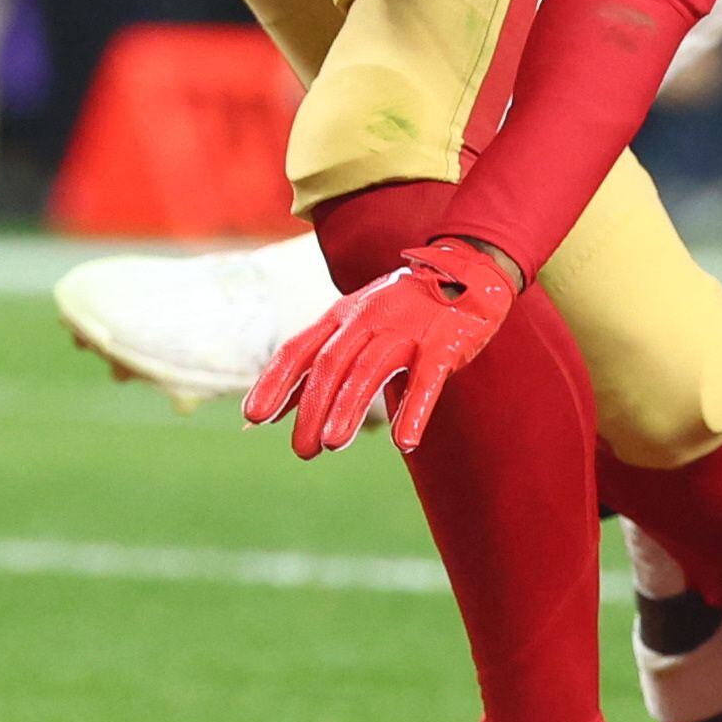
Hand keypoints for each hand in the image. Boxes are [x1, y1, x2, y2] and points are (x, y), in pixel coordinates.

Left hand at [243, 236, 520, 457]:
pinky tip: (404, 441)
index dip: (275, 382)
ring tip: (332, 443)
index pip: (300, 348)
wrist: (468, 270)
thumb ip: (316, 364)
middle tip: (303, 450)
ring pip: (370, 369)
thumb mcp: (354, 325)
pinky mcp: (444, 343)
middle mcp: (369, 318)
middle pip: (332, 363)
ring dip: (348, 407)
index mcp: (343, 315)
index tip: (253, 417)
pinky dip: (415, 410)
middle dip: (312, 407)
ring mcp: (407, 329)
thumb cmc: (402, 309)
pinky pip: (427, 379)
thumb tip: (269, 411)